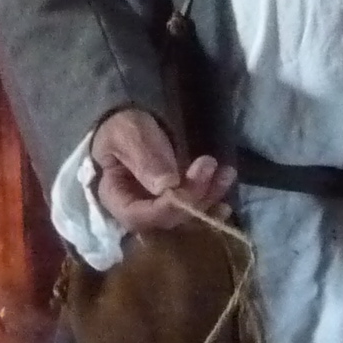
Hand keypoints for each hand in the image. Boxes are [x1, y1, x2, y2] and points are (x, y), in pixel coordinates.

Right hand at [88, 107, 236, 234]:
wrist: (131, 122)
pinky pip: (195, 210)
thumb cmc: (124, 128)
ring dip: (209, 198)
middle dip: (193, 198)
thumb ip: (145, 158)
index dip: (166, 208)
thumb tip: (166, 186)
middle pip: (167, 220)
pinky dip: (213, 203)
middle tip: (209, 165)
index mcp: (116, 197)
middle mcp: (138, 211)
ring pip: (186, 217)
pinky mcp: (176, 202)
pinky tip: (225, 192)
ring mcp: (159, 209)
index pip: (139, 217)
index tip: (186, 184)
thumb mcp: (128, 135)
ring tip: (226, 173)